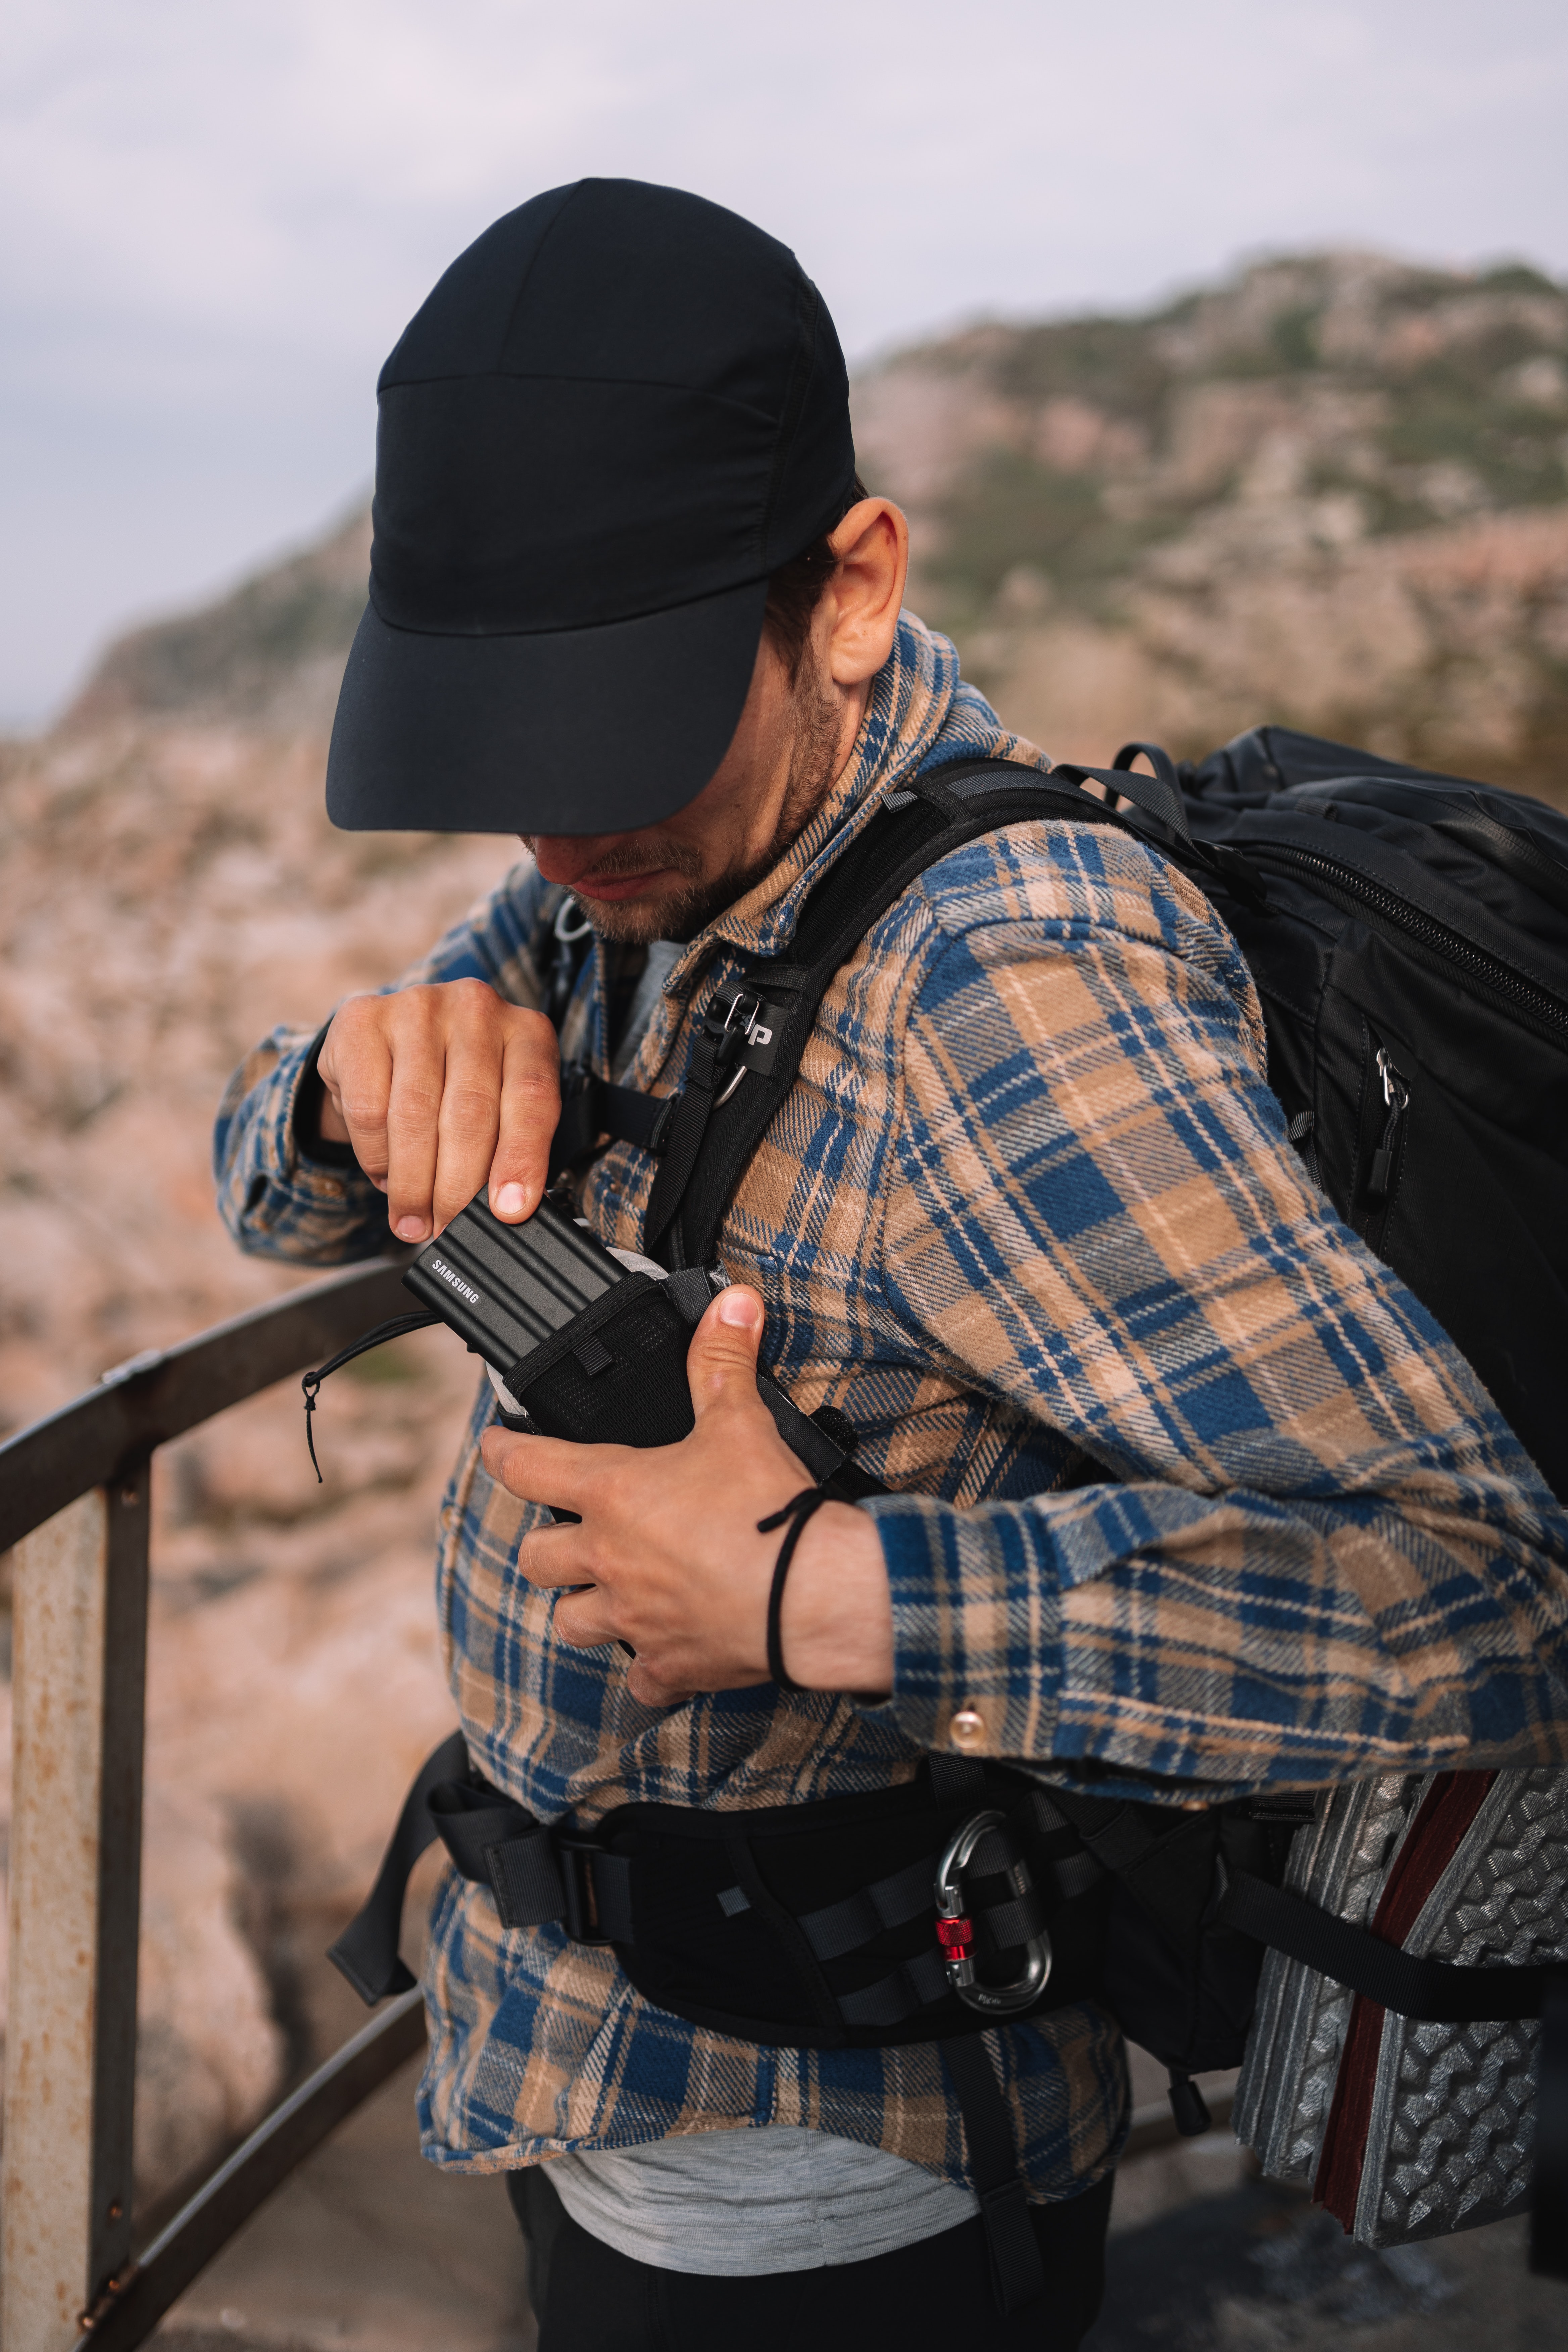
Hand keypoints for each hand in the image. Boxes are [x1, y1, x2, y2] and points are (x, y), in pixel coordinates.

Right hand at [316, 980, 559, 1241]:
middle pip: (470, 1112)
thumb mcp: (501, 1106)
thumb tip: (505, 1212)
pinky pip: (369, 1109)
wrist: (392, 1040)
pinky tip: (385, 1177)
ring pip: (415, 1115)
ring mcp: (418, 1007)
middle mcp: (476, 1008)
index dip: (522, 1159)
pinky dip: (376, 1157)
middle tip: (447, 1227)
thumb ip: (512, 1146)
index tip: (509, 1210)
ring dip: (413, 1184)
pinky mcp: (363, 1020)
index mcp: (527, 1032)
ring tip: (414, 1222)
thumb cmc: (459, 1083)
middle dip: (457, 1187)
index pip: (533, 1099)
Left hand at [480, 1286, 893, 1707]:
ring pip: (571, 1623)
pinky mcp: (671, 1665)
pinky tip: (666, 1652)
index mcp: (614, 1495)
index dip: (503, 1452)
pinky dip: (649, 1670)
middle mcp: (610, 1560)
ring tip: (608, 1593)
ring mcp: (635, 1618)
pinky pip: (640, 1680)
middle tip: (567, 1533)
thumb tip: (732, 1304)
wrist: (813, 1594)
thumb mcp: (742, 1422)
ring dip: (583, 1608)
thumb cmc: (770, 1510)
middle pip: (538, 1559)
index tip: (495, 1446)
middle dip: (546, 1545)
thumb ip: (724, 1361)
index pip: (528, 1467)